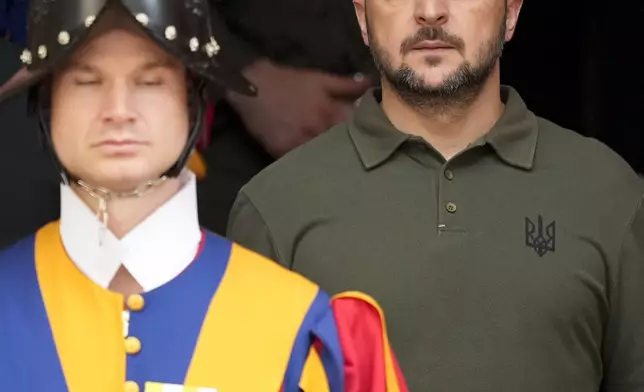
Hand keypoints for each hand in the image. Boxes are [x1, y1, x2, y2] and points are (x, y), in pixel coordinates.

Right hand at [227, 59, 371, 157]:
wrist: (252, 88)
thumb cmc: (288, 82)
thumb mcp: (319, 78)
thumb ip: (347, 84)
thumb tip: (371, 84)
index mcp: (330, 112)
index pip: (356, 129)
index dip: (367, 134)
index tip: (375, 138)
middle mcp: (317, 131)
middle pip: (341, 147)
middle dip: (350, 151)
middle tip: (363, 158)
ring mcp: (299, 144)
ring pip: (322, 158)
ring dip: (330, 161)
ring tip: (340, 167)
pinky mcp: (282, 154)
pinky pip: (301, 164)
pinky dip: (309, 165)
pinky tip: (315, 169)